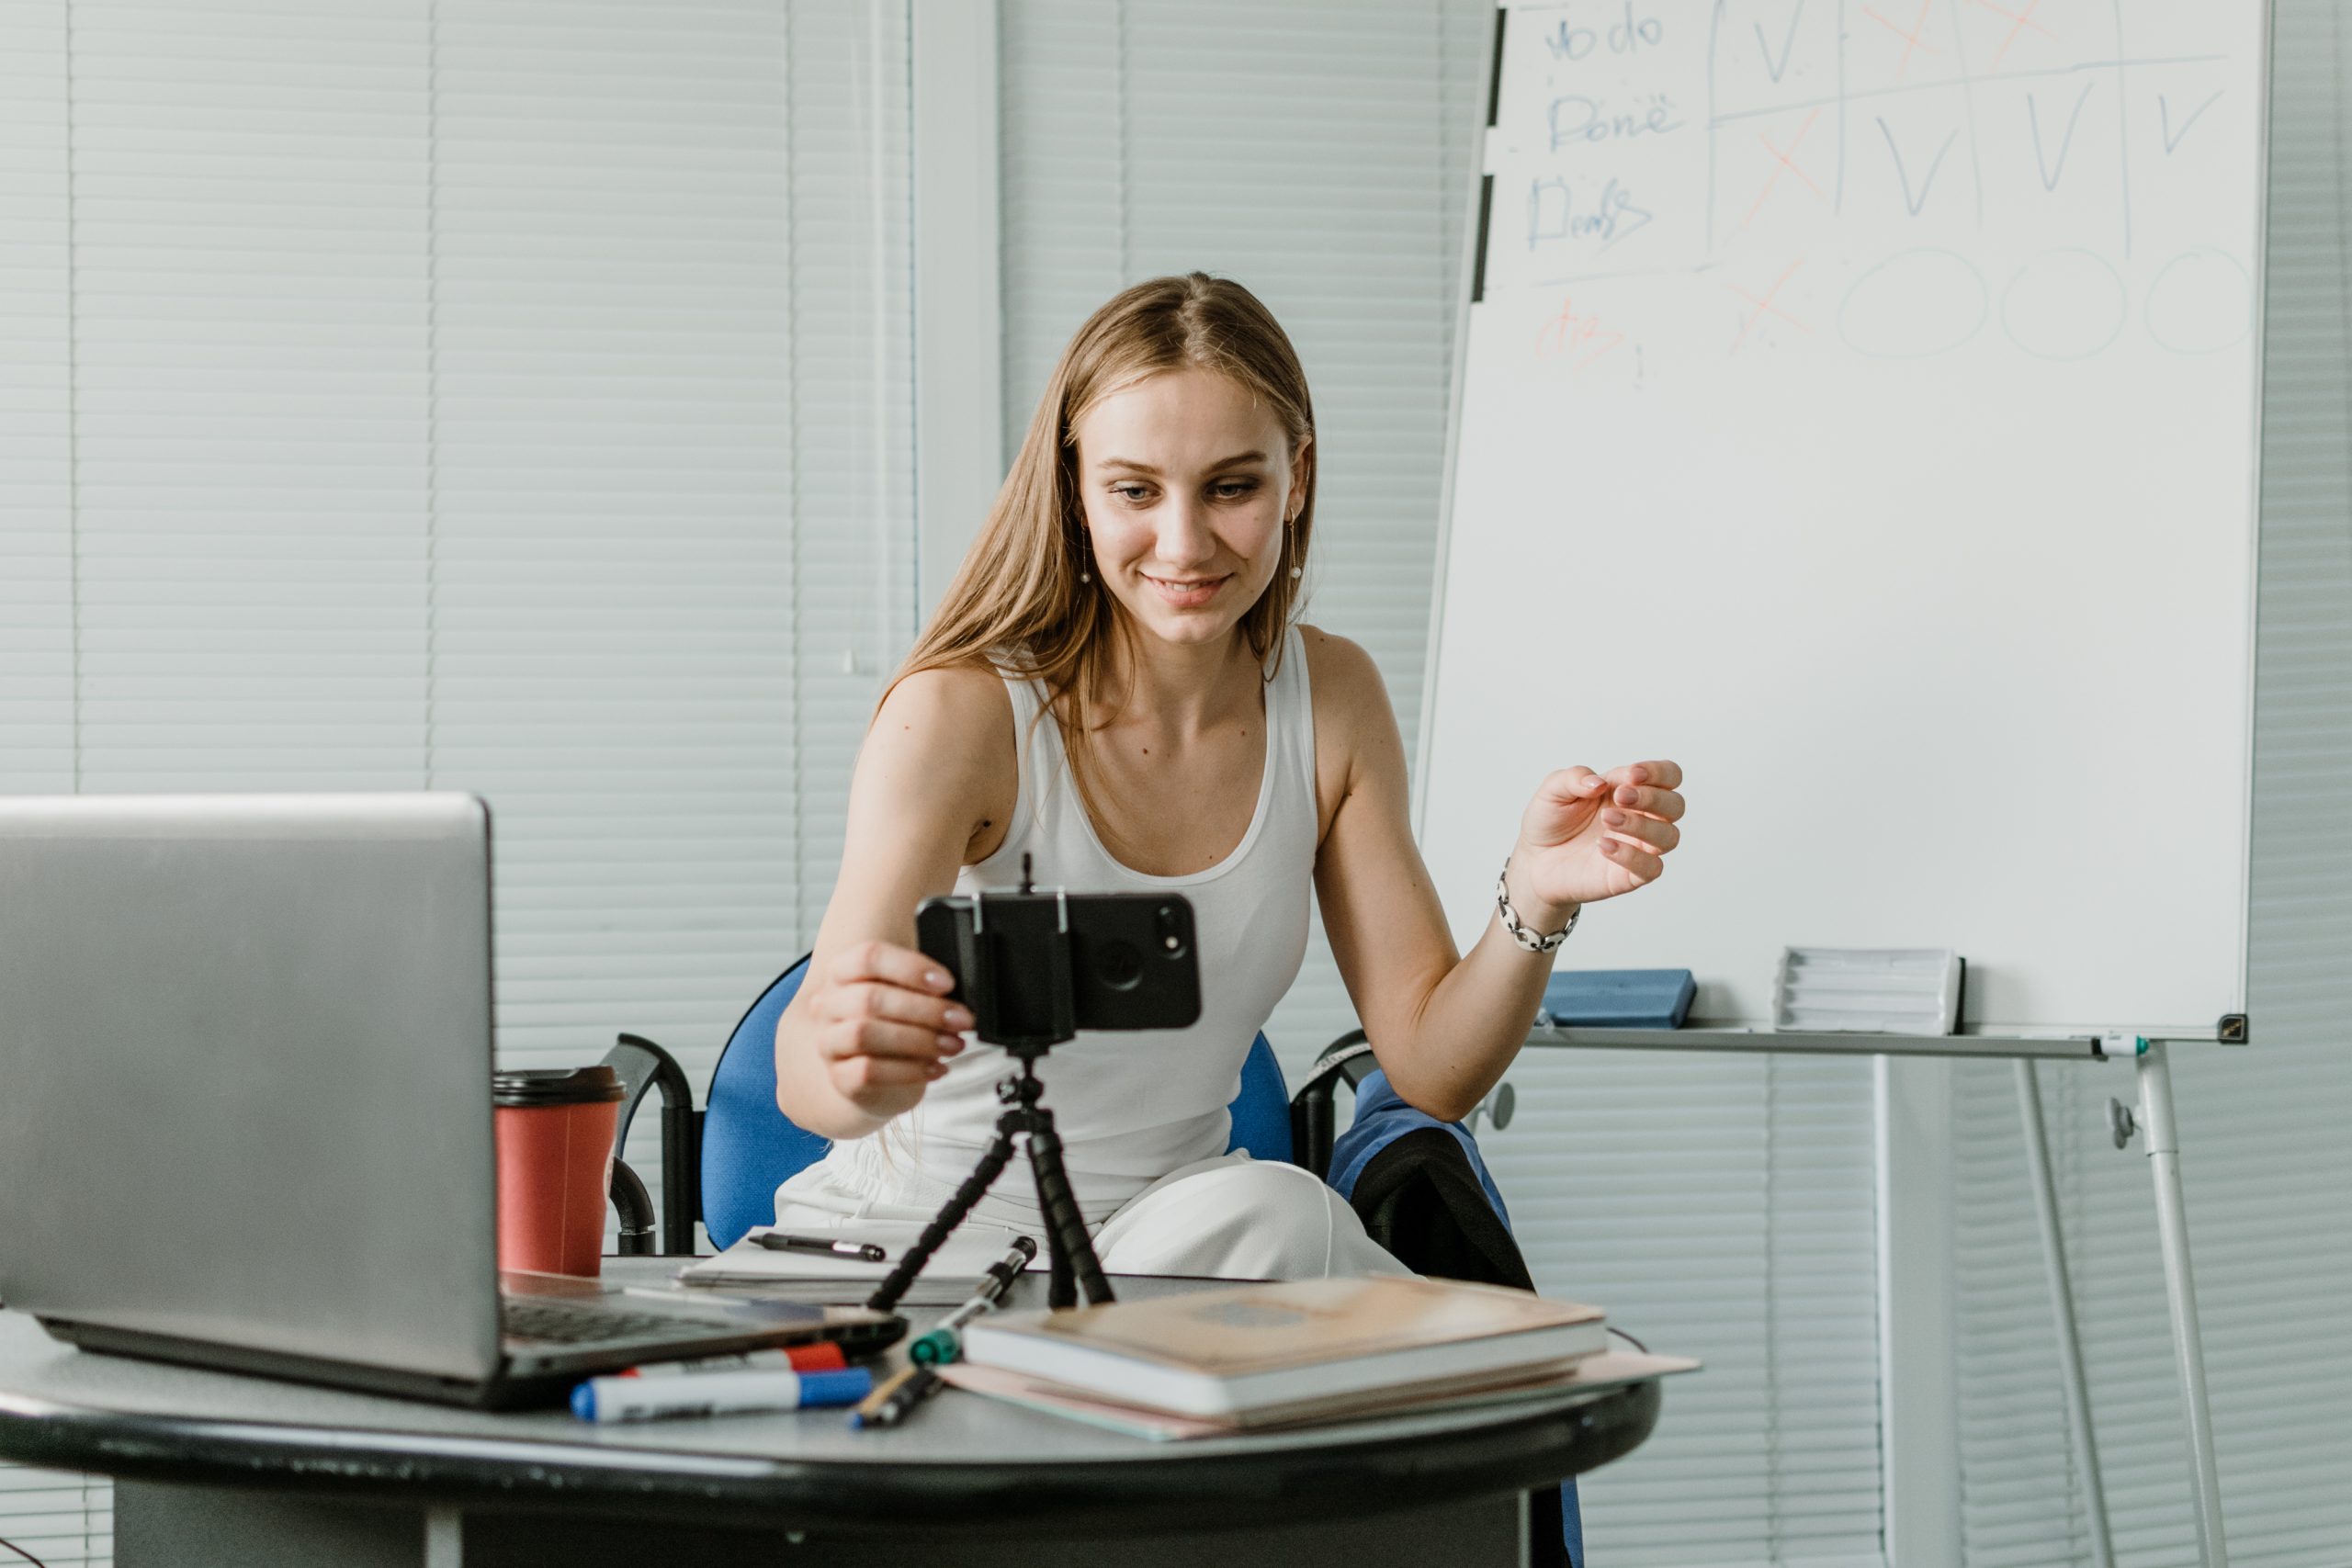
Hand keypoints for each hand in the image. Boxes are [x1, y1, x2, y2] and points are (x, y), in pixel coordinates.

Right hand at [804, 940, 972, 1121]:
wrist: (877, 1078)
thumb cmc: (898, 1026)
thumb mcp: (908, 999)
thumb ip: (925, 990)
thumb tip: (957, 997)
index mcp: (844, 972)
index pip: (868, 957)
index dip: (910, 968)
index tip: (947, 984)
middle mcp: (829, 1004)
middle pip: (869, 998)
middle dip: (924, 1009)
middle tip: (961, 1020)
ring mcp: (828, 1042)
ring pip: (864, 1034)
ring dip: (918, 1039)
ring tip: (952, 1044)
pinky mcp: (838, 1076)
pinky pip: (866, 1072)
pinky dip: (909, 1070)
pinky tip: (936, 1068)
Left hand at [1508, 760, 1685, 925]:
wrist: (1533, 860)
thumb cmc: (1550, 822)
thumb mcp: (1553, 791)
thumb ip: (1573, 778)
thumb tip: (1599, 783)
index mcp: (1629, 790)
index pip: (1667, 776)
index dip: (1658, 772)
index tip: (1631, 774)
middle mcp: (1641, 817)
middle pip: (1676, 805)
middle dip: (1653, 797)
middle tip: (1621, 796)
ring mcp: (1638, 848)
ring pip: (1669, 836)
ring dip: (1642, 825)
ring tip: (1607, 819)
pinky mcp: (1629, 876)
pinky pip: (1652, 868)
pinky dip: (1632, 856)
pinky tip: (1603, 846)